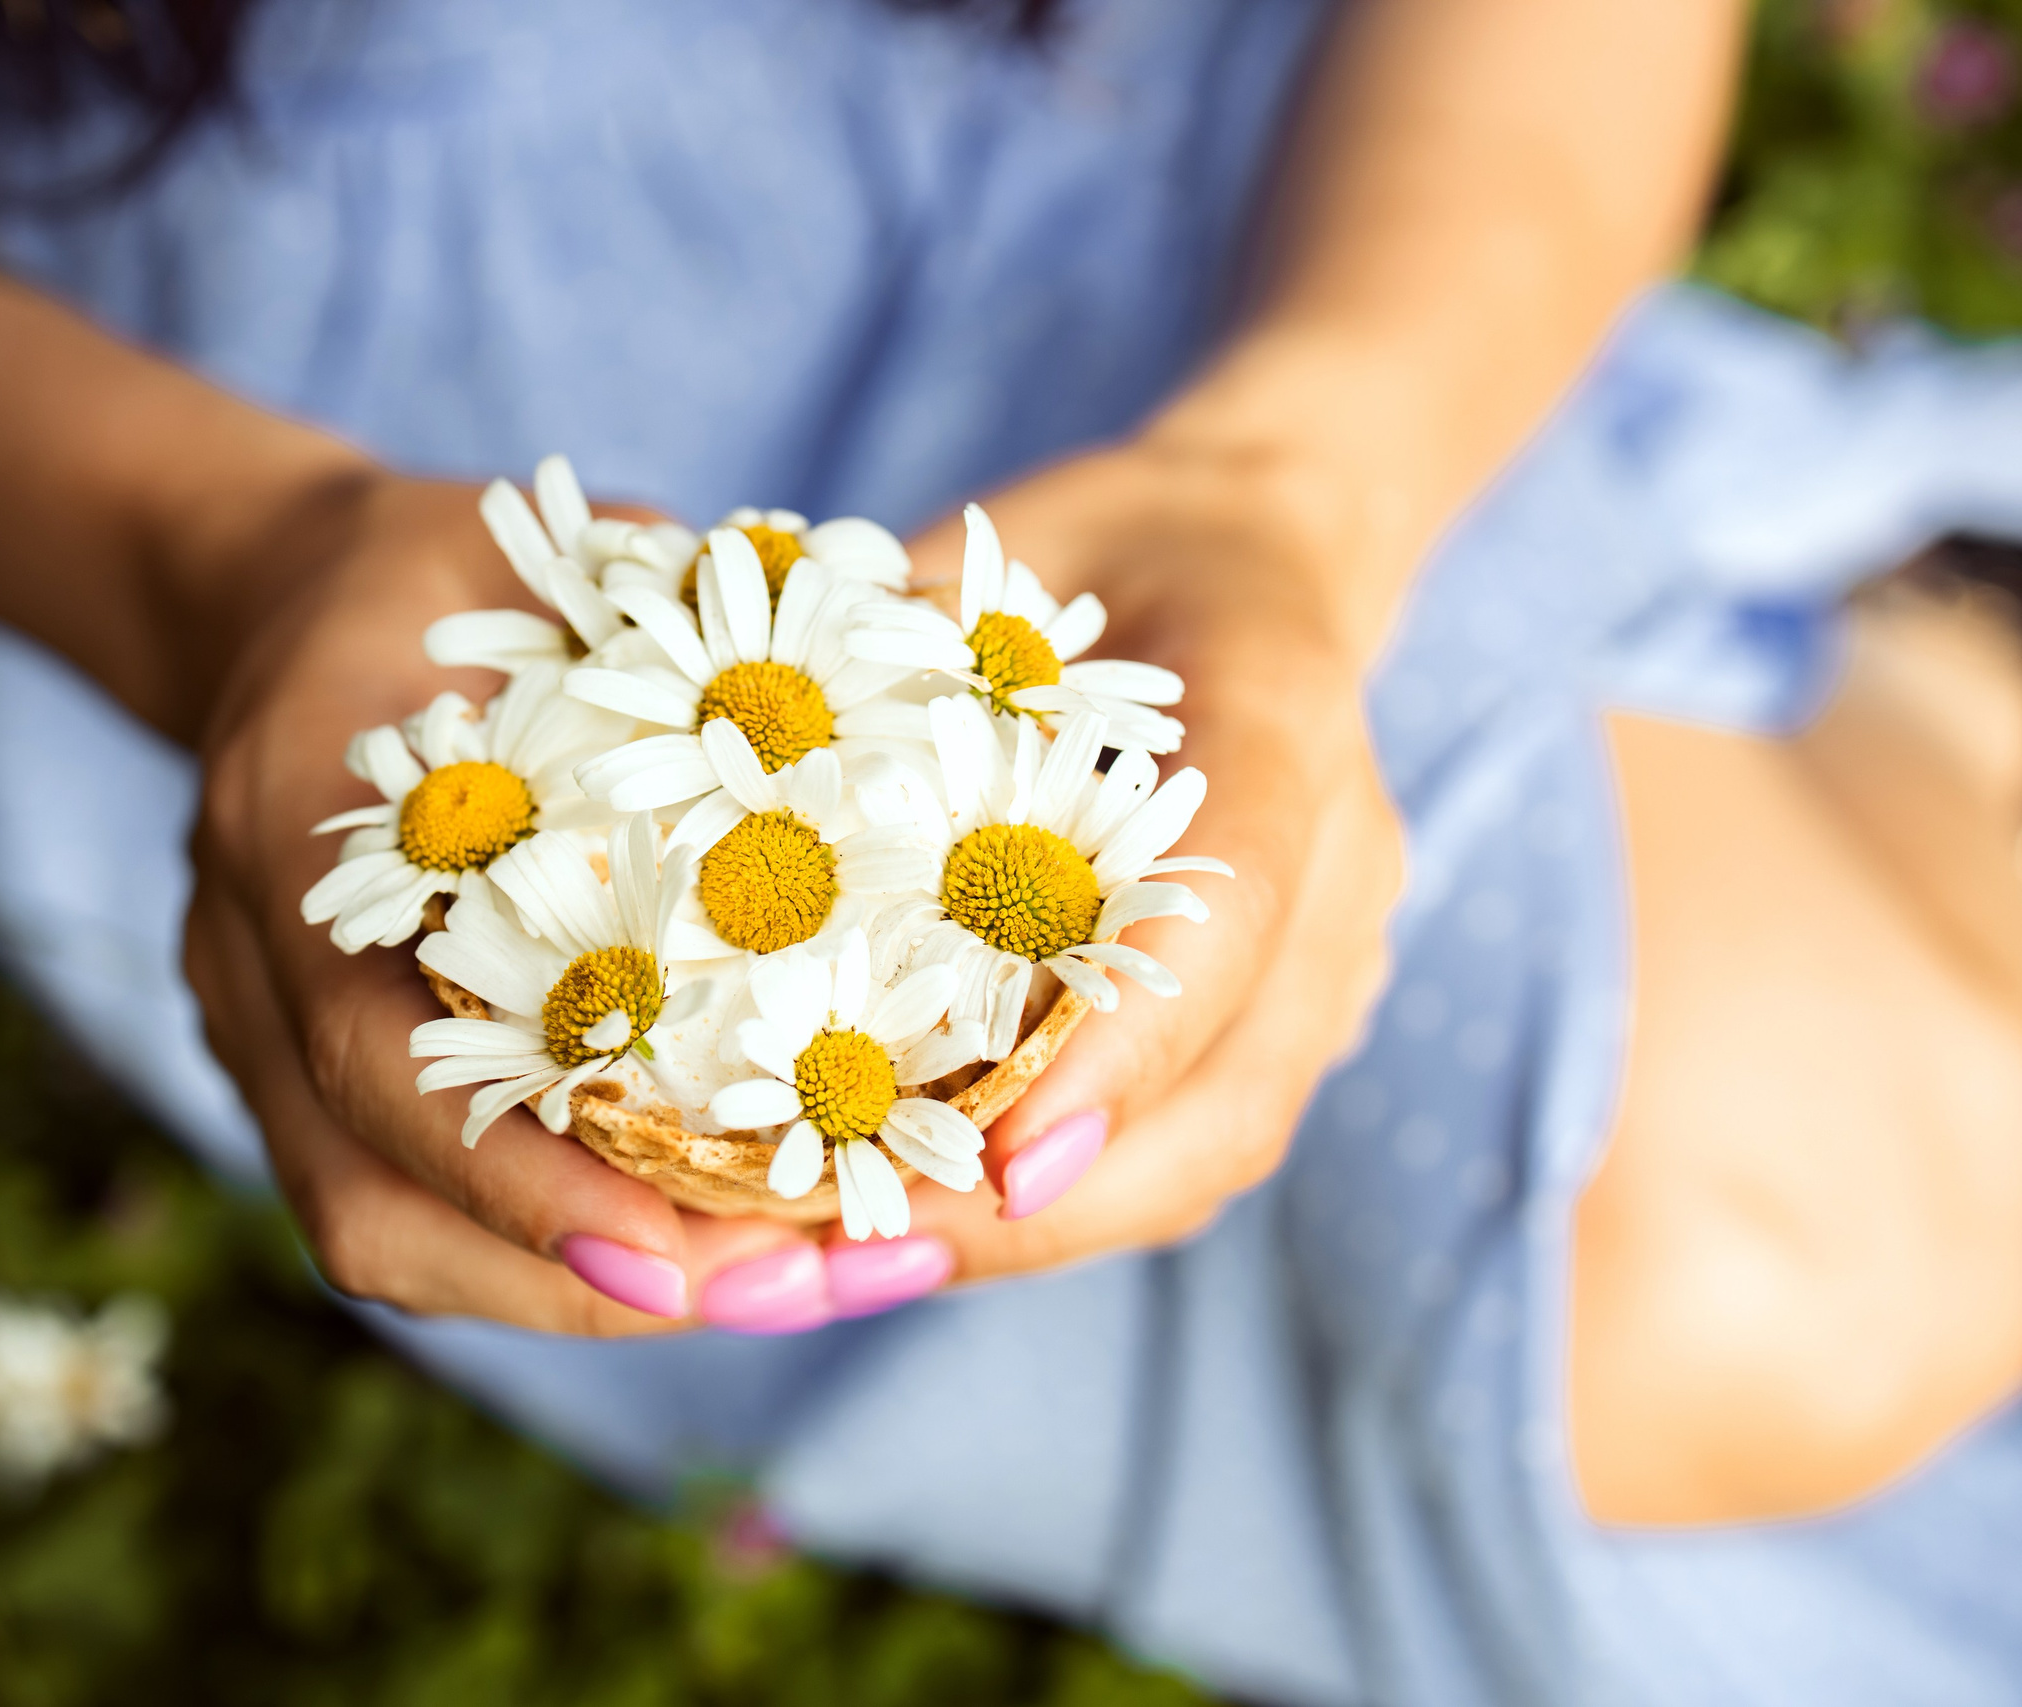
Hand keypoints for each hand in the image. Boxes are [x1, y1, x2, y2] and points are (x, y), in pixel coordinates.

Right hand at [180, 471, 820, 1331]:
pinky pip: (403, 1202)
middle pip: (367, 1198)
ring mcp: (258, 1029)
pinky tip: (690, 1243)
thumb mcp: (547, 558)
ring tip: (768, 1285)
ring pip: (382, 1230)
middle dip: (569, 1276)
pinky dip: (542, 1246)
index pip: (369, 1048)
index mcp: (286, 825)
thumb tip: (902, 651)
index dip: (512, 1170)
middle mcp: (247, 959)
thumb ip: (676, 612)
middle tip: (782, 1287)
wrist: (277, 606)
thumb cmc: (441, 577)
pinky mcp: (306, 1069)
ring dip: (566, 1287)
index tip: (678, 1248)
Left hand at [894, 442, 1405, 1278]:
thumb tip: (727, 765)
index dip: (1118, 1050)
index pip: (1219, 911)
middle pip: (1232, 1098)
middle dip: (1045, 1204)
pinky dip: (1048, 1201)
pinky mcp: (1280, 1017)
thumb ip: (890, 654)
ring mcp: (1328, 957)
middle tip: (859, 1258)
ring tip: (852, 1269)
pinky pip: (1182, 1141)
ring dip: (1035, 1234)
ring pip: (1212, 1150)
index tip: (1003, 1166)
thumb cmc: (1093, 548)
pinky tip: (908, 1224)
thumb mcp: (984, 559)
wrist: (1242, 558)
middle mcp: (1340, 865)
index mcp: (1285, 708)